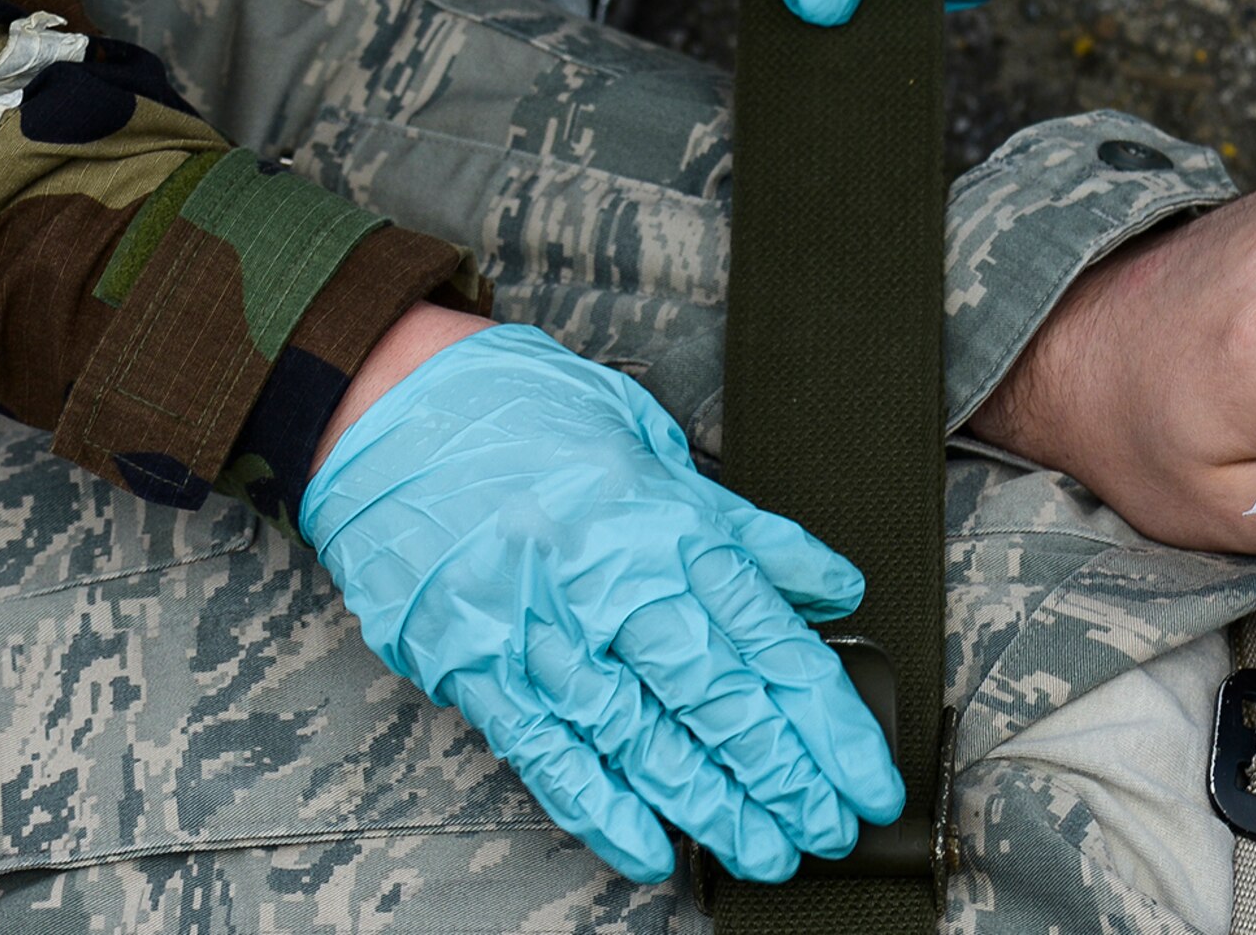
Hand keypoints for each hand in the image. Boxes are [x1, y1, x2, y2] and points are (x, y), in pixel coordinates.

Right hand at [302, 321, 905, 882]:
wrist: (388, 402)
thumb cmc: (521, 409)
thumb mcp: (649, 440)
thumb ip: (739, 525)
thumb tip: (825, 585)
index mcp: (661, 519)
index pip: (768, 640)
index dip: (829, 722)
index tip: (867, 777)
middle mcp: (607, 578)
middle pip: (717, 699)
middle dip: (783, 779)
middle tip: (828, 831)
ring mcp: (536, 626)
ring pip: (641, 738)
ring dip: (710, 808)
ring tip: (764, 853)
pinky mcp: (472, 661)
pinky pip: (547, 750)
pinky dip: (600, 808)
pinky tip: (649, 848)